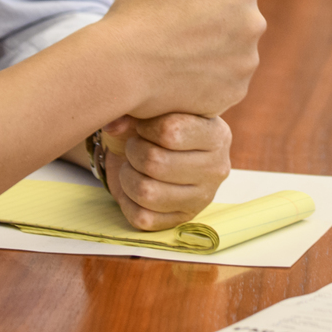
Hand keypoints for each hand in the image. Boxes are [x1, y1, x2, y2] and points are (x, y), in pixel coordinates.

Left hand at [99, 113, 232, 230]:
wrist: (155, 155)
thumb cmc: (157, 129)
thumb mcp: (152, 111)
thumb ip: (135, 113)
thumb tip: (114, 126)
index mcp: (217, 135)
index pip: (170, 131)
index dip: (145, 127)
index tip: (143, 126)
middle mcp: (216, 169)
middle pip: (155, 162)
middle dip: (133, 151)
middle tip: (134, 146)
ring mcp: (201, 199)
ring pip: (146, 192)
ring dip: (128, 176)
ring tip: (132, 166)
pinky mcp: (181, 221)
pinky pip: (142, 217)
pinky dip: (128, 201)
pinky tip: (133, 187)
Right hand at [103, 0, 263, 118]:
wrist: (120, 64)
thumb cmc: (143, 9)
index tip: (178, 8)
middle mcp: (254, 25)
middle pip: (235, 22)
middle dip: (212, 26)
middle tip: (174, 33)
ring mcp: (246, 62)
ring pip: (231, 53)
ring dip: (211, 54)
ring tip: (175, 55)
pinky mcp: (234, 93)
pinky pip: (224, 83)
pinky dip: (206, 81)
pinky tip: (180, 76)